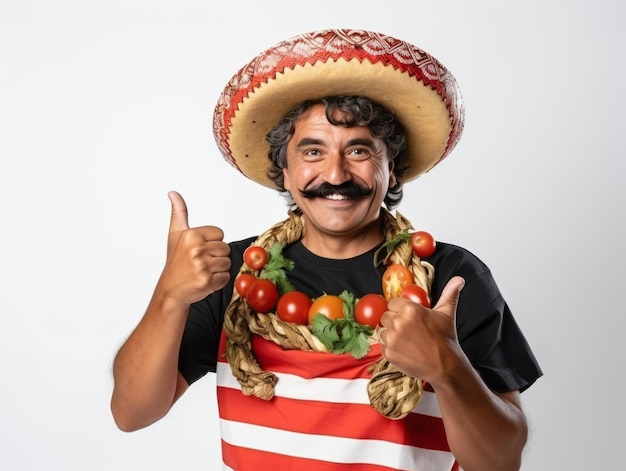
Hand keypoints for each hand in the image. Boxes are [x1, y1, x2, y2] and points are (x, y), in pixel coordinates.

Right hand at [158, 191, 230, 306]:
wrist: (170, 290)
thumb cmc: (175, 263)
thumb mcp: (175, 235)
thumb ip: (179, 212)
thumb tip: (173, 193)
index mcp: (191, 235)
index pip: (220, 234)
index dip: (213, 243)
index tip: (200, 250)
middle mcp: (197, 249)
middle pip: (225, 248)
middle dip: (216, 256)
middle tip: (201, 262)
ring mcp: (202, 266)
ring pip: (227, 263)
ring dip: (218, 269)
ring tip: (203, 271)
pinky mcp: (207, 281)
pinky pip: (225, 277)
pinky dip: (218, 281)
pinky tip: (205, 280)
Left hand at [379, 276, 464, 383]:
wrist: (445, 366)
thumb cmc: (446, 340)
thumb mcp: (447, 314)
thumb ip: (449, 294)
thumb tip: (458, 280)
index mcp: (409, 309)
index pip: (393, 303)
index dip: (400, 309)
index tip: (408, 316)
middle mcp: (398, 322)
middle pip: (386, 316)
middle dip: (395, 321)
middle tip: (409, 329)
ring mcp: (392, 339)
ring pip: (383, 331)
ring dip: (392, 334)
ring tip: (408, 340)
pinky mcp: (388, 353)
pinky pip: (383, 346)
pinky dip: (391, 348)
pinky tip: (405, 350)